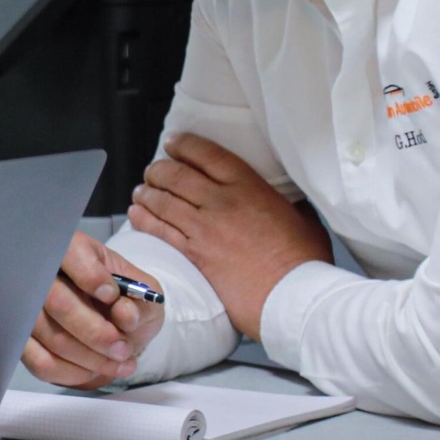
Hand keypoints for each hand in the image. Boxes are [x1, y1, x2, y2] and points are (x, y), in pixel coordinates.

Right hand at [23, 232, 168, 387]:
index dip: (91, 276)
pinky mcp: (23, 341)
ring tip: (119, 362)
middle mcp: (42, 275)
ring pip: (51, 337)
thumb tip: (125, 313)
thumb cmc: (124, 301)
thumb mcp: (143, 295)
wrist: (112, 322)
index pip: (70, 254)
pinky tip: (95, 370)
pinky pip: (42, 363)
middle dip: (97, 333)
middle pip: (57, 302)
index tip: (112, 296)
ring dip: (91, 358)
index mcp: (73, 250)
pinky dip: (74, 372)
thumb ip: (140, 302)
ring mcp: (27, 309)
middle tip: (123, 348)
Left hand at [127, 133, 331, 337]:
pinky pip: (160, 230)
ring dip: (146, 192)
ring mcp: (205, 229)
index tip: (173, 142)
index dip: (184, 145)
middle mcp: (222, 202)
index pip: (207, 154)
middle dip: (159, 169)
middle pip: (176, 175)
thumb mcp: (304, 219)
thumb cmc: (304, 261)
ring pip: (163, 201)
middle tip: (153, 170)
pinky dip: (143, 219)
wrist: (293, 297)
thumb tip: (287, 199)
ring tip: (141, 190)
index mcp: (249, 187)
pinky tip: (135, 214)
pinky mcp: (195, 254)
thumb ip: (289, 203)